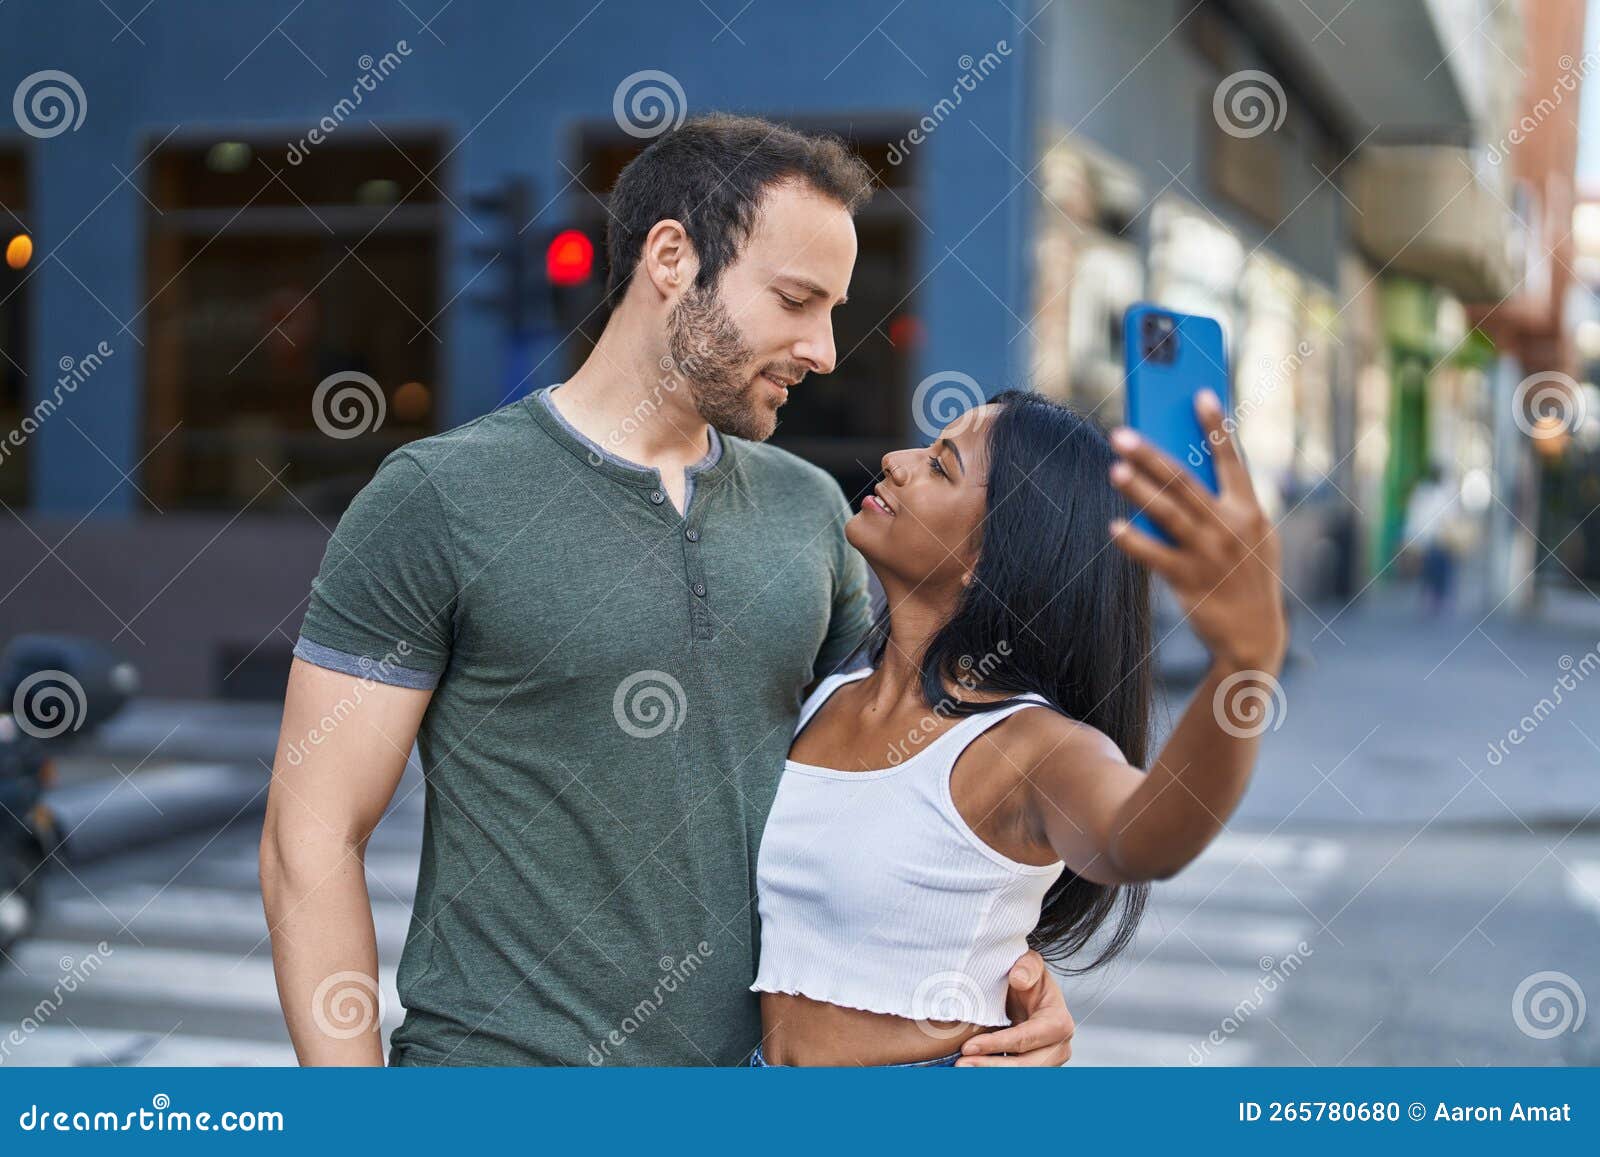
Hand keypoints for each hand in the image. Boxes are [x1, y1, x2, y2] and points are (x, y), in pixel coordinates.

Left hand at [956, 949, 1073, 1066]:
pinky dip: (991, 1076)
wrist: (1025, 991)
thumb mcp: (1030, 963)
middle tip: (960, 1065)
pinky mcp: (1033, 1070)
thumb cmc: (1027, 975)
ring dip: (989, 1075)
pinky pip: (1013, 1077)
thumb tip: (1018, 979)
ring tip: (961, 1071)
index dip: (997, 1044)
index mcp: (1059, 1023)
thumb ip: (1027, 966)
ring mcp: (1047, 1063)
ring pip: (1019, 1077)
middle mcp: (1058, 1048)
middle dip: (991, 1068)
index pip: (1026, 1038)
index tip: (967, 1046)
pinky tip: (969, 1073)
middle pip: (1025, 1067)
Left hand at [1107, 390, 1286, 673]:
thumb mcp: (1253, 537)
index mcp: (1251, 511)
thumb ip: (1225, 505)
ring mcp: (1209, 554)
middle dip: (1151, 455)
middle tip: (1120, 434)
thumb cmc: (1246, 574)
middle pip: (1185, 481)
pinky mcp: (1189, 581)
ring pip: (1167, 513)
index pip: (1232, 460)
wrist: (1254, 635)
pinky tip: (1114, 526)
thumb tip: (1186, 468)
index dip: (1215, 426)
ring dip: (1138, 490)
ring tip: (1113, 469)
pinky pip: (1155, 556)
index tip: (1199, 395)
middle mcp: (1231, 528)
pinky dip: (1134, 541)